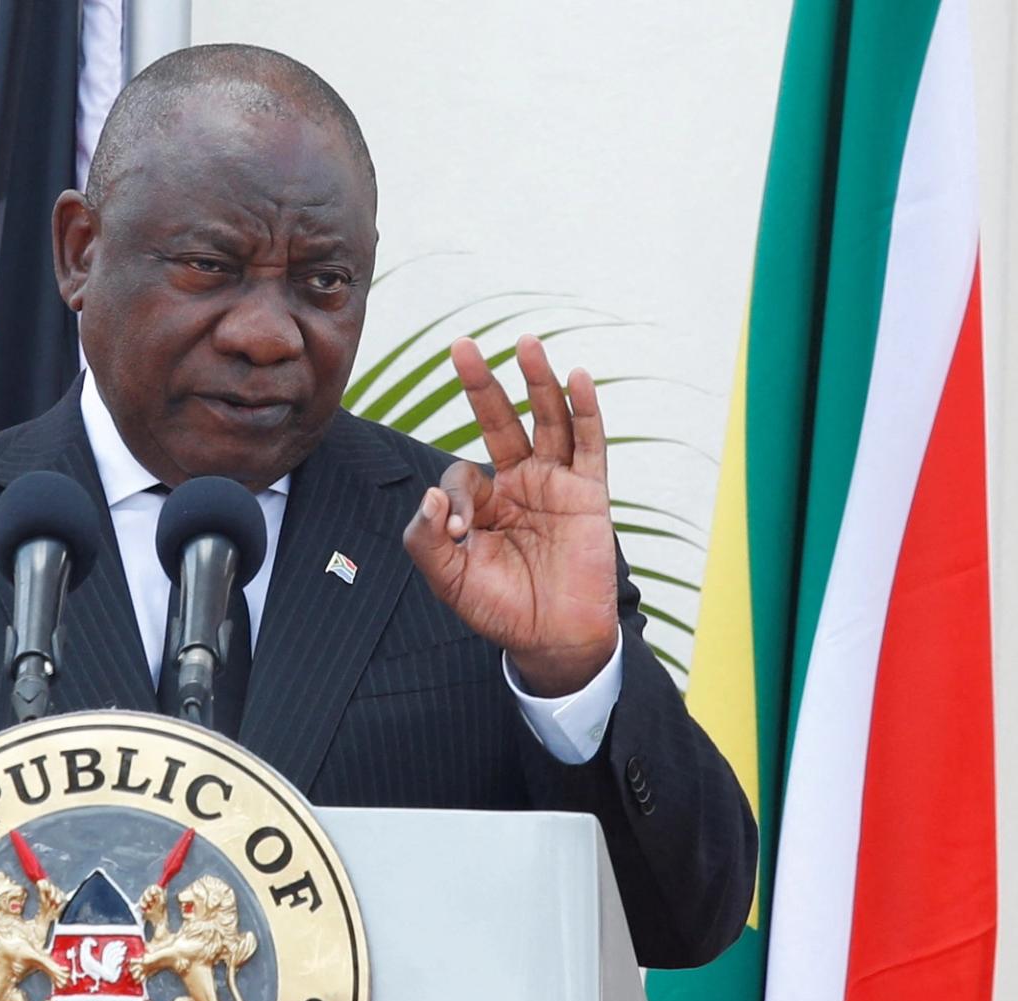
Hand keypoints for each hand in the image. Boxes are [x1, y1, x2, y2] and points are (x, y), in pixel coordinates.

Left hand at [402, 335, 619, 696]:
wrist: (554, 640)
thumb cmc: (501, 610)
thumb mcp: (449, 579)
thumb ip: (428, 539)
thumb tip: (433, 494)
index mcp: (485, 502)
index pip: (462, 474)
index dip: (458, 497)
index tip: (464, 532)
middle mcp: (519, 484)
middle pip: (500, 421)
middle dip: (481, 384)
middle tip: (461, 345)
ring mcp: (556, 484)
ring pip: (547, 421)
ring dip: (537, 381)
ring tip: (526, 344)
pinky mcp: (589, 493)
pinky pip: (588, 444)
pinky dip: (584, 411)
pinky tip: (576, 378)